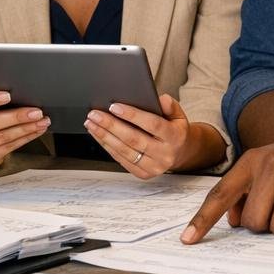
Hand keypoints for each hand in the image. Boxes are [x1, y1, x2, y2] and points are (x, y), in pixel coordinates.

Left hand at [84, 95, 203, 178]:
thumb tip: (160, 98)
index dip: (133, 115)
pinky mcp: (143, 174)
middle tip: (95, 114)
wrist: (181, 154)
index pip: (153, 125)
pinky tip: (98, 135)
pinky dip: (107, 147)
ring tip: (91, 123)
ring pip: (124, 151)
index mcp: (175, 137)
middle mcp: (165, 154)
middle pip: (134, 139)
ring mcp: (154, 167)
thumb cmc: (175, 130)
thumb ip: (170, 105)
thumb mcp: (178, 115)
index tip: (114, 106)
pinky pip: (121, 160)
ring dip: (104, 136)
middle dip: (111, 125)